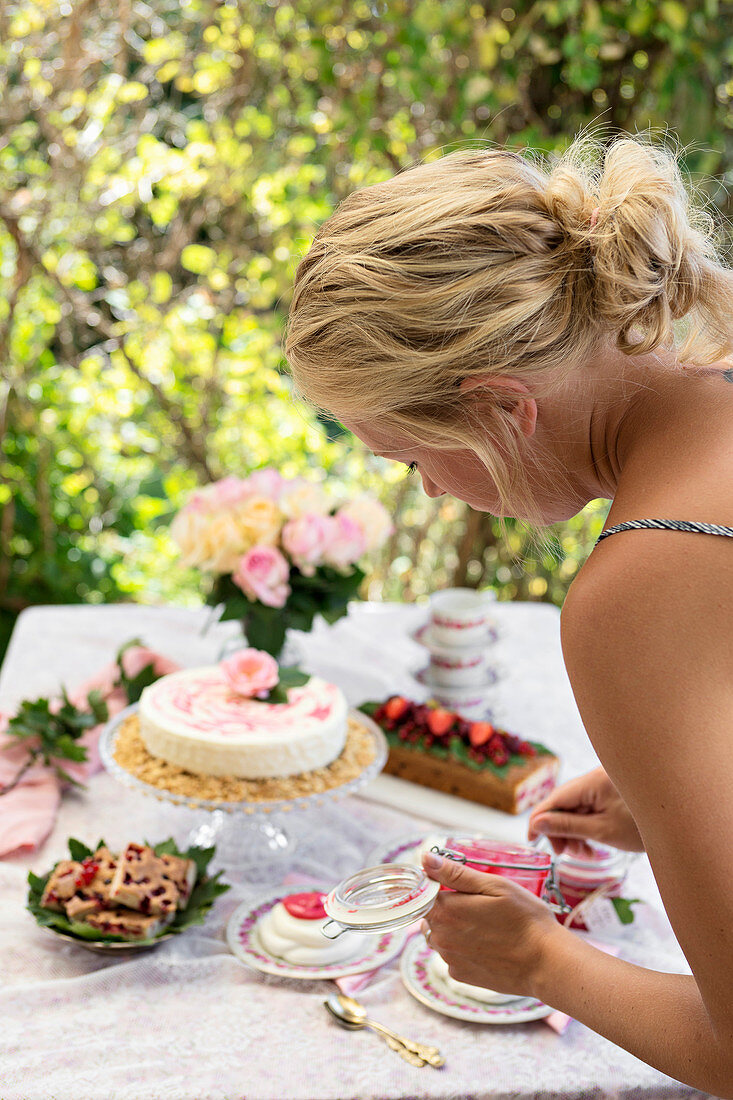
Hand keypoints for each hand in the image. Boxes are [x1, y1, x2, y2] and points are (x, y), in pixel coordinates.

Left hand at [420, 851, 559, 999]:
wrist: (546, 963)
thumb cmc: (525, 919)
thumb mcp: (494, 886)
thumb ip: (455, 873)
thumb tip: (425, 860)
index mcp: (446, 911)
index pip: (424, 892)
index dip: (439, 885)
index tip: (459, 885)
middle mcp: (441, 938)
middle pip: (431, 914)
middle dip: (447, 906)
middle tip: (479, 904)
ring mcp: (450, 959)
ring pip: (440, 934)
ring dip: (454, 927)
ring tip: (485, 925)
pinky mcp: (461, 975)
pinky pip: (452, 954)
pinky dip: (463, 947)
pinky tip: (487, 944)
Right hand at [527, 766, 643, 854]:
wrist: (679, 824)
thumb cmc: (643, 827)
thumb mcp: (601, 830)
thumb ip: (566, 826)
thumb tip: (536, 824)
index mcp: (591, 782)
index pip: (553, 799)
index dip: (539, 820)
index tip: (533, 842)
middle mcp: (594, 778)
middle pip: (563, 804)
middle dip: (560, 830)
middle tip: (567, 853)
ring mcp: (603, 785)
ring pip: (574, 808)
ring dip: (572, 831)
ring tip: (584, 853)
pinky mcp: (609, 793)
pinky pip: (587, 808)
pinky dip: (585, 826)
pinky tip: (591, 844)